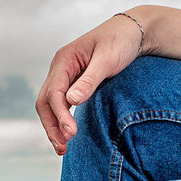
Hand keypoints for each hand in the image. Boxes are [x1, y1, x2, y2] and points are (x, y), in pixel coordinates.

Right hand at [35, 14, 146, 155]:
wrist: (134, 32)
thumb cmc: (121, 41)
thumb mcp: (108, 59)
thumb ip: (89, 80)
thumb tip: (71, 101)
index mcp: (64, 60)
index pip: (53, 93)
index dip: (60, 115)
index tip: (71, 133)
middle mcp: (60, 68)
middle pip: (45, 101)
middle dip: (51, 125)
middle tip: (62, 148)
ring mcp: (66, 75)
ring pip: (51, 104)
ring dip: (54, 125)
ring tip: (63, 148)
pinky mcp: (76, 82)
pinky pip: (62, 103)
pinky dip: (63, 118)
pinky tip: (69, 132)